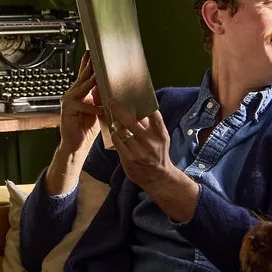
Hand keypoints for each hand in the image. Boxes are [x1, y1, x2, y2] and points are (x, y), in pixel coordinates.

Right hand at [57, 56, 100, 153]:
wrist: (75, 144)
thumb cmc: (87, 128)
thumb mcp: (97, 109)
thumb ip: (99, 98)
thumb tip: (108, 88)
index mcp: (78, 93)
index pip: (83, 75)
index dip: (87, 64)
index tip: (91, 53)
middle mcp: (71, 94)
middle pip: (82, 77)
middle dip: (89, 66)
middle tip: (95, 56)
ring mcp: (68, 101)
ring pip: (82, 88)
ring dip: (91, 81)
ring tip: (99, 75)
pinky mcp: (67, 110)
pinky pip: (82, 106)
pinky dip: (93, 108)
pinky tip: (101, 109)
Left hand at [108, 106, 196, 221]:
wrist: (157, 177)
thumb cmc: (157, 152)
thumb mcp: (161, 138)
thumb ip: (152, 124)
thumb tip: (139, 105)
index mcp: (161, 135)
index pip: (154, 116)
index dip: (144, 104)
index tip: (134, 94)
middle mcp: (151, 143)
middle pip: (132, 122)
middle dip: (119, 109)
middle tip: (110, 101)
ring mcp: (139, 152)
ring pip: (121, 131)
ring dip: (116, 125)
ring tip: (115, 121)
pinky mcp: (129, 159)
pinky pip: (117, 142)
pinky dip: (115, 135)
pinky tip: (116, 133)